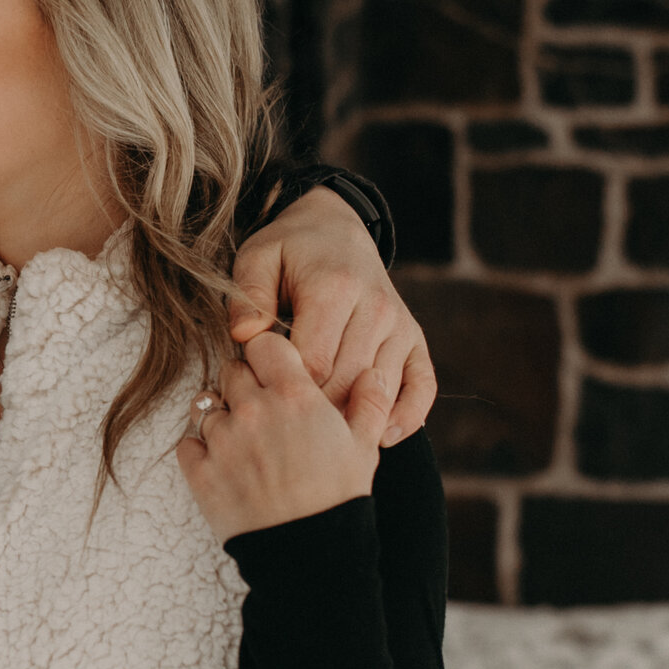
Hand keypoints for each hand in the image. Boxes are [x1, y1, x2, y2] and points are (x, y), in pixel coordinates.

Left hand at [177, 331, 391, 539]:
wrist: (309, 552)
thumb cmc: (339, 498)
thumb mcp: (364, 447)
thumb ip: (368, 402)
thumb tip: (373, 373)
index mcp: (295, 395)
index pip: (264, 343)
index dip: (269, 355)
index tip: (275, 372)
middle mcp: (254, 409)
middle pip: (232, 370)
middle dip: (245, 385)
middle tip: (262, 411)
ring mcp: (223, 440)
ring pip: (207, 406)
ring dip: (223, 419)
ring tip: (246, 445)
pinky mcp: (200, 471)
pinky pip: (187, 443)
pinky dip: (200, 450)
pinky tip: (224, 465)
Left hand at [229, 186, 435, 445]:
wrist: (336, 230)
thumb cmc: (290, 251)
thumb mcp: (258, 258)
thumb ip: (249, 296)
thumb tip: (246, 336)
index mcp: (336, 288)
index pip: (314, 361)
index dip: (287, 390)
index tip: (263, 398)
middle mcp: (376, 307)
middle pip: (348, 382)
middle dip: (315, 410)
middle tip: (284, 427)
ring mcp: (400, 325)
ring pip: (380, 390)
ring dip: (352, 418)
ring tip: (319, 438)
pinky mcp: (415, 339)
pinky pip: (423, 385)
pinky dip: (407, 416)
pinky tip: (380, 436)